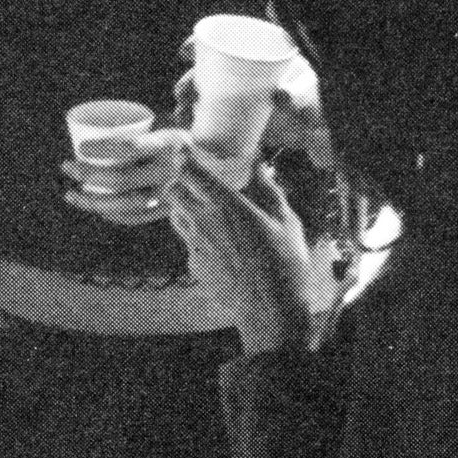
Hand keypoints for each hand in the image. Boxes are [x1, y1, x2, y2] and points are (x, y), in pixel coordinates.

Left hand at [60, 128, 185, 224]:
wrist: (216, 165)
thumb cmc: (177, 136)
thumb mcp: (164, 123)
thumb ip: (137, 127)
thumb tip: (91, 125)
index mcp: (170, 142)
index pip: (130, 148)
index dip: (101, 149)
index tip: (79, 147)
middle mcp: (172, 170)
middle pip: (122, 179)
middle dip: (87, 174)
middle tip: (66, 166)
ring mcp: (172, 193)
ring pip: (126, 203)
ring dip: (93, 201)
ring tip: (70, 193)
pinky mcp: (170, 208)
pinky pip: (138, 217)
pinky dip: (114, 215)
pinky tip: (96, 210)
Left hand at [159, 139, 328, 355]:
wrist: (271, 312)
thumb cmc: (286, 264)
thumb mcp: (286, 221)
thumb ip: (268, 189)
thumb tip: (258, 165)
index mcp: (227, 206)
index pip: (191, 171)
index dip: (182, 154)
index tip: (182, 145)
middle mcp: (203, 222)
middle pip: (171, 190)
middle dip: (179, 182)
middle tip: (196, 182)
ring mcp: (194, 245)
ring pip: (175, 215)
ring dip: (185, 207)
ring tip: (209, 211)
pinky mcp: (193, 264)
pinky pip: (187, 241)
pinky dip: (197, 236)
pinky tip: (220, 244)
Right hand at [173, 38, 331, 169]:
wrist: (320, 135)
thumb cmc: (320, 107)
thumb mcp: (311, 96)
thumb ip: (300, 96)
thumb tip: (279, 95)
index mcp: (261, 56)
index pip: (228, 42)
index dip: (202, 43)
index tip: (187, 52)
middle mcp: (245, 72)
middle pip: (209, 69)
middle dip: (190, 79)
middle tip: (185, 93)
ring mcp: (239, 95)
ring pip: (206, 92)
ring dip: (188, 100)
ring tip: (183, 112)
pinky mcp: (236, 116)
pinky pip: (210, 115)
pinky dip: (196, 119)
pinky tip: (187, 126)